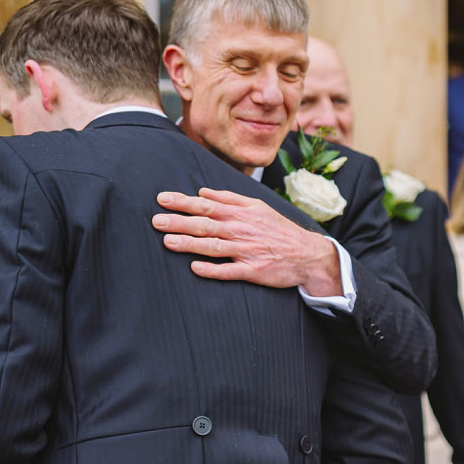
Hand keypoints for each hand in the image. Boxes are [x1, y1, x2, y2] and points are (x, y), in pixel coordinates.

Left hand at [152, 188, 343, 294]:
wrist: (307, 254)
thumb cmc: (279, 230)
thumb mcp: (258, 207)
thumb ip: (230, 199)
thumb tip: (203, 192)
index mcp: (241, 214)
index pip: (207, 206)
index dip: (183, 202)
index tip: (162, 200)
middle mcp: (241, 231)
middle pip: (206, 225)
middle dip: (180, 222)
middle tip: (156, 221)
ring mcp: (246, 252)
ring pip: (213, 247)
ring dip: (190, 244)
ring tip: (168, 242)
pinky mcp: (253, 271)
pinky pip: (230, 271)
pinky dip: (213, 270)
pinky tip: (195, 268)